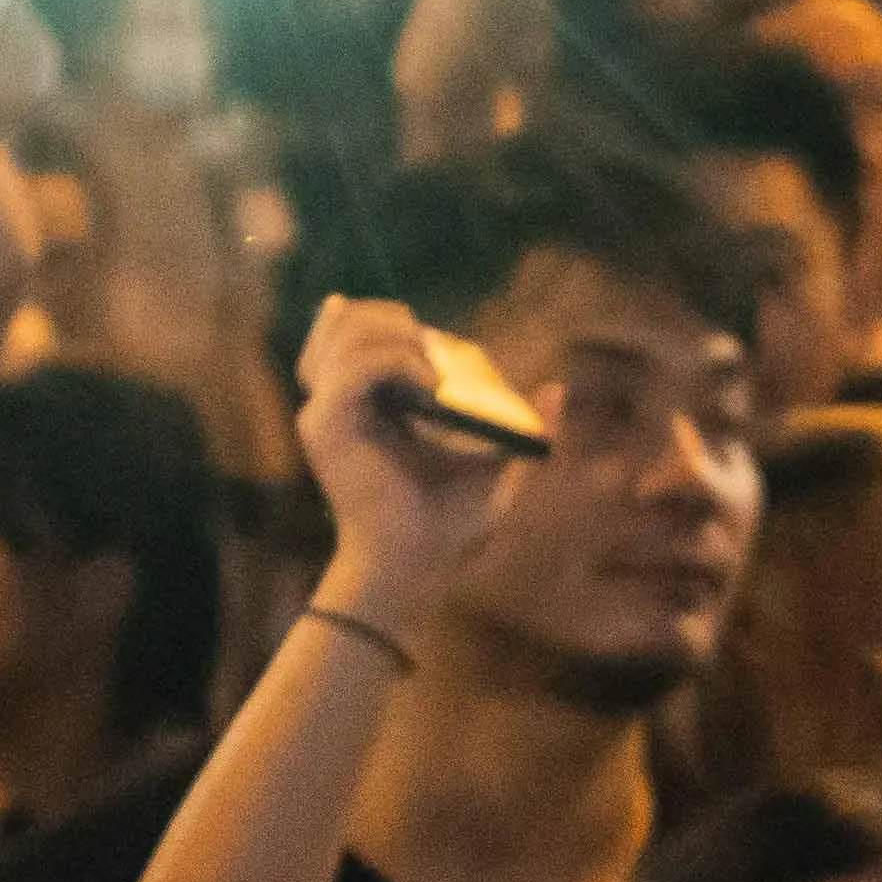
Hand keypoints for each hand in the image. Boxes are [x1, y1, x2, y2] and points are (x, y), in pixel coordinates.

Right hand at [284, 292, 523, 628]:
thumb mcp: (496, 464)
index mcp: (362, 402)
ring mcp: (325, 411)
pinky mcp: (326, 426)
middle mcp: (336, 401)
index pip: (352, 326)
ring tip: (434, 372)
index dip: (392, 318)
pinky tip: (432, 387)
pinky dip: (398, 362)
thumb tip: (556, 387)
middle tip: (431, 350)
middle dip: (392, 316)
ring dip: (399, 335)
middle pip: (344, 317)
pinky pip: (358, 368)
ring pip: (348, 330)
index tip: (434, 343)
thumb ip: (525, 427)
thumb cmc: (448, 525)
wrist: (413, 566)